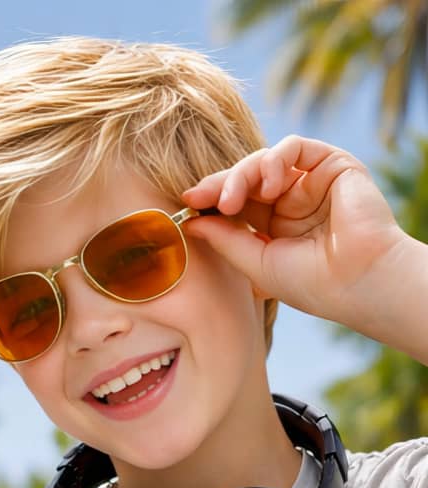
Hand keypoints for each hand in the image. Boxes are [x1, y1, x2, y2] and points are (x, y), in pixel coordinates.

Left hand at [182, 135, 408, 333]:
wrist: (357, 282)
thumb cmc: (312, 283)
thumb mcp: (256, 263)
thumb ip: (225, 239)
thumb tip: (191, 221)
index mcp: (276, 228)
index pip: (237, 205)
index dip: (210, 200)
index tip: (186, 204)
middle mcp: (293, 202)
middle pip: (246, 179)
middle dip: (219, 185)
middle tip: (197, 196)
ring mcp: (312, 183)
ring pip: (264, 161)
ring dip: (241, 175)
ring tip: (230, 200)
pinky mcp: (332, 164)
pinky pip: (293, 147)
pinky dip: (273, 159)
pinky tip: (268, 184)